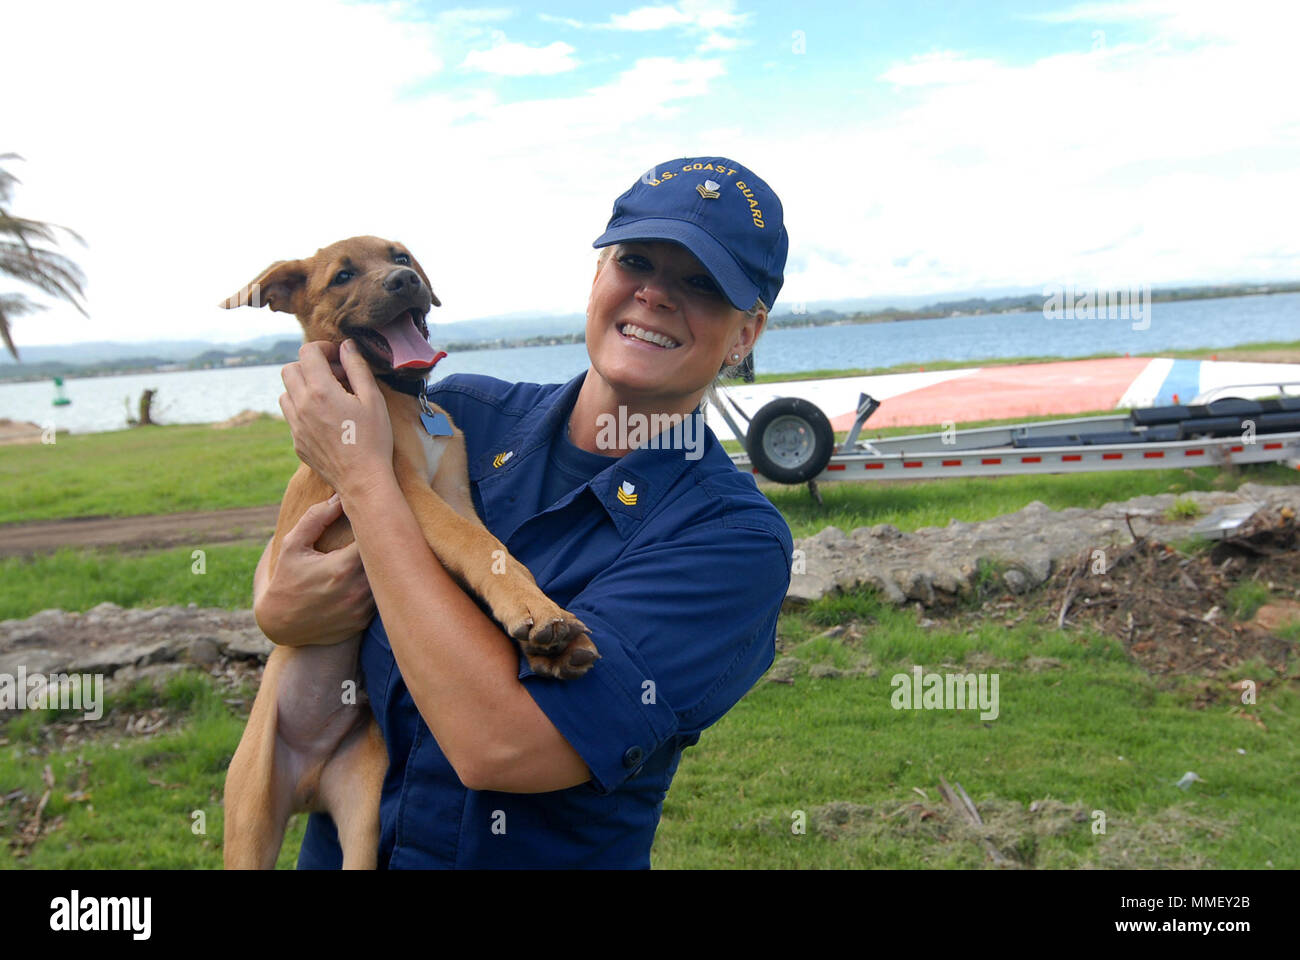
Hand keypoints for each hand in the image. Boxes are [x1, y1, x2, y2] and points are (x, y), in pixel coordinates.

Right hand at [254, 495, 376, 645]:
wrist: (280, 624)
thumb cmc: (286, 579)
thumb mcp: (293, 545)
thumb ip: (316, 518)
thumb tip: (340, 497)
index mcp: (342, 568)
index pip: (376, 538)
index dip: (378, 526)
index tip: (376, 518)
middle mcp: (357, 591)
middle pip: (387, 560)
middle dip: (386, 545)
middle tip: (386, 531)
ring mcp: (362, 609)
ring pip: (386, 580)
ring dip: (383, 567)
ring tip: (381, 553)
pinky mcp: (364, 622)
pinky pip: (380, 599)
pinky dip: (377, 587)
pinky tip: (372, 578)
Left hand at [279, 339, 393, 499]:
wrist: (362, 480)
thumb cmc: (373, 439)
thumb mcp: (373, 399)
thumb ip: (357, 368)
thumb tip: (346, 347)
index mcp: (321, 391)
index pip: (307, 353)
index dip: (323, 348)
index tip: (338, 357)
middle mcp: (301, 406)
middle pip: (290, 370)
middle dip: (310, 366)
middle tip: (335, 377)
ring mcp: (295, 426)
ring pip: (286, 393)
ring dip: (303, 387)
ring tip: (329, 397)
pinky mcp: (296, 442)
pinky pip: (292, 416)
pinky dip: (304, 409)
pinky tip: (328, 420)